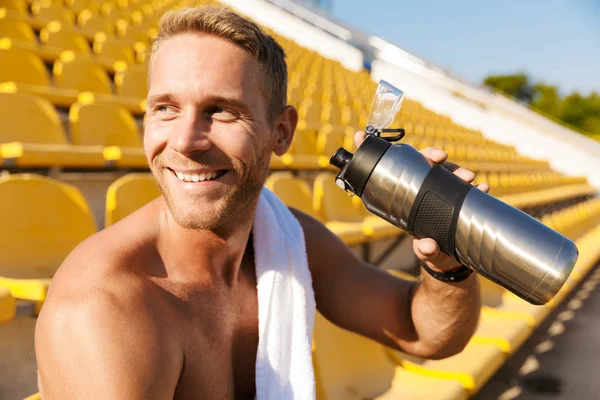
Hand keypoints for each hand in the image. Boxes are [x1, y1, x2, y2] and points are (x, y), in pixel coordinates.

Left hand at [353, 131, 489, 272]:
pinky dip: (477, 187)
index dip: (383, 154)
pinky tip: (484, 187)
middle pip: (423, 165)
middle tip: (441, 157)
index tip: (364, 135)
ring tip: (469, 177)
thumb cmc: (431, 253)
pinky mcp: (459, 199)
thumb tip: (426, 245)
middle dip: (431, 155)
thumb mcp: (427, 253)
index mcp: (408, 199)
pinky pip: (467, 189)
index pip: (396, 172)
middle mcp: (424, 192)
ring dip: (457, 170)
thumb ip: (426, 251)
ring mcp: (442, 193)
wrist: (452, 263)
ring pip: (446, 172)